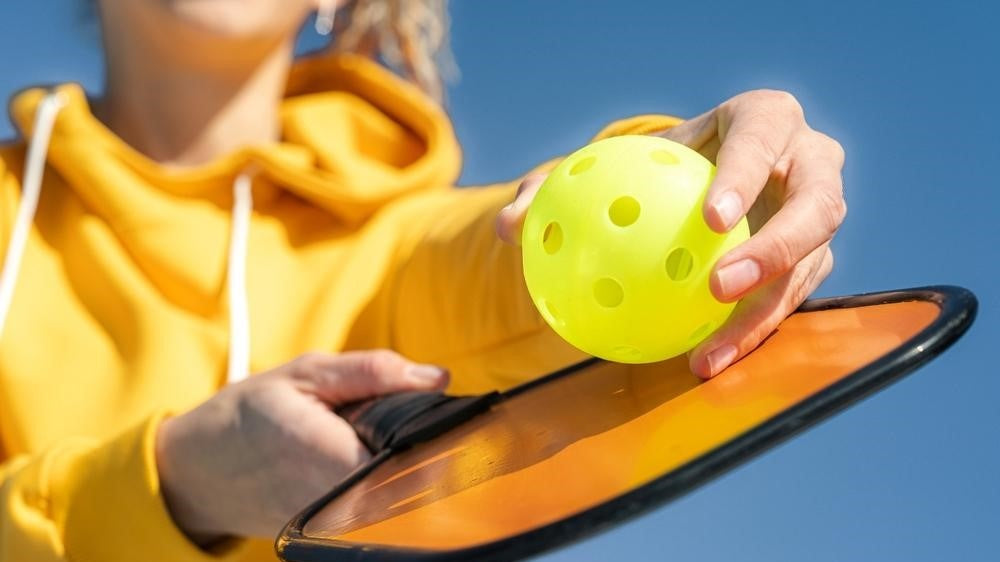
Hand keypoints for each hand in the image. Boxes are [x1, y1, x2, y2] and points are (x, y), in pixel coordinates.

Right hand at [154, 351, 448, 543]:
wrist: (199, 469)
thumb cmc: (250, 414)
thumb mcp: (307, 374)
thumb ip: (374, 372)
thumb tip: (437, 376)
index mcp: (333, 457)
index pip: (416, 460)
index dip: (444, 440)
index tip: (456, 420)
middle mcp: (339, 501)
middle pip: (418, 484)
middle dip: (432, 452)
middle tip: (429, 423)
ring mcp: (336, 524)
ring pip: (403, 501)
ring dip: (412, 470)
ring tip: (399, 440)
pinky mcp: (334, 534)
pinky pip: (382, 512)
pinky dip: (392, 486)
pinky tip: (384, 463)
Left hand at [497, 90, 845, 378]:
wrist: (689, 185)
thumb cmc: (649, 164)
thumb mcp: (605, 164)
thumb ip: (556, 188)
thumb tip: (510, 228)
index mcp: (763, 119)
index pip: (762, 137)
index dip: (746, 173)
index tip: (707, 218)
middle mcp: (808, 164)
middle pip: (817, 205)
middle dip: (778, 247)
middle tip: (718, 285)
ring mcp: (817, 217)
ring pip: (811, 265)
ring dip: (764, 311)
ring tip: (710, 350)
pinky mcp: (812, 261)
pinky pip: (789, 301)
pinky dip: (750, 333)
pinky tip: (705, 360)